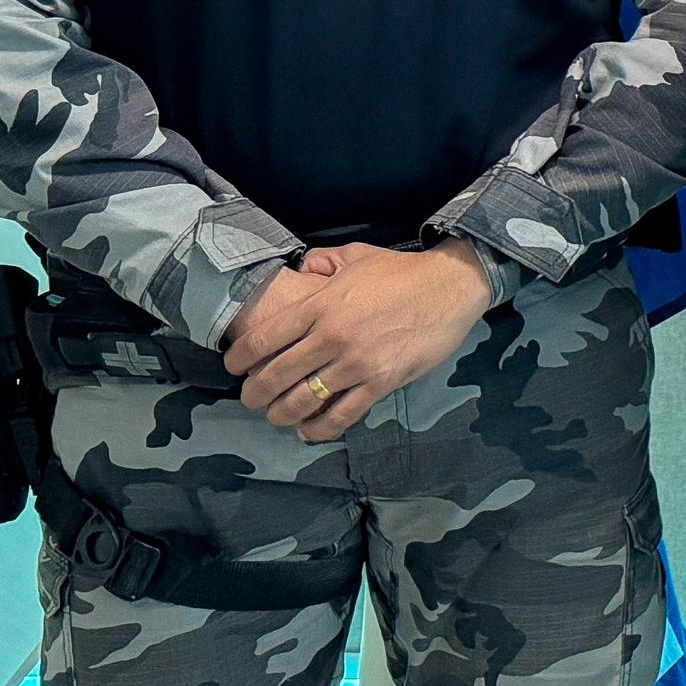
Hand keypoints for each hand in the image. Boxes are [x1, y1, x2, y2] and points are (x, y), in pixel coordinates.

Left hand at [223, 244, 498, 441]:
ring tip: (277, 416)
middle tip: (251, 399)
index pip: (263, 339)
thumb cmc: (403, 272)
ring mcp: (356, 362)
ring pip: (302, 400)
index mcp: (320, 304)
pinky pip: (342, 415)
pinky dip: (319, 428)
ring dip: (281, 414)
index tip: (234, 367)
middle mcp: (331, 335)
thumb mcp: (357, 255)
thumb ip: (323, 262)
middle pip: (275, 376)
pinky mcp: (381, 382)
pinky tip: (309, 430)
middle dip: (254, 394)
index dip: (239, 359)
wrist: (451, 286)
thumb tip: (302, 269)